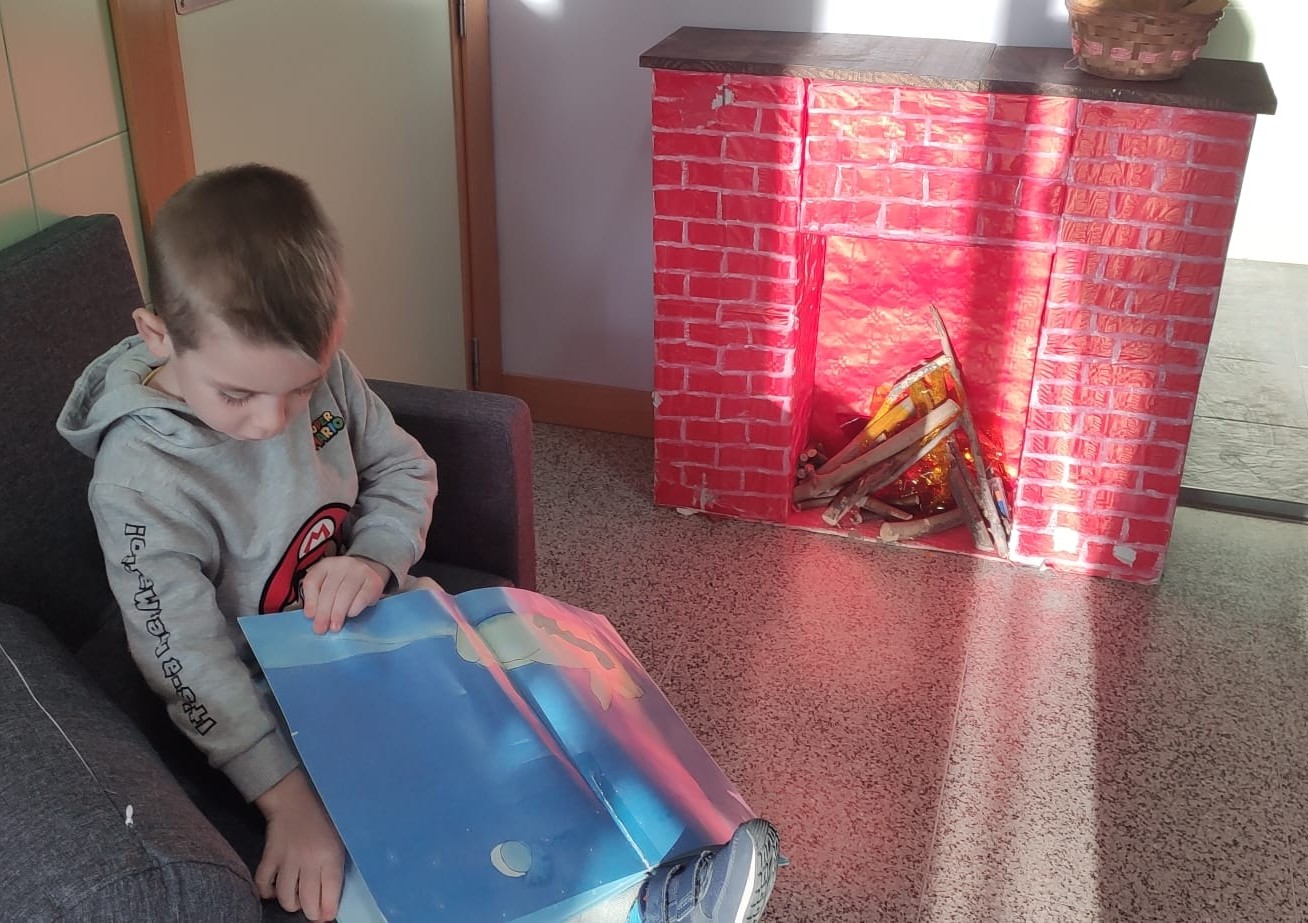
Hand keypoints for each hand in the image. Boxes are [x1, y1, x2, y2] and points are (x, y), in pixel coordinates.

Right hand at [254, 769, 344, 920]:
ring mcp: (287, 859)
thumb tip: (329, 902)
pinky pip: (263, 884)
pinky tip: (274, 890)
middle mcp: (309, 860)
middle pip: (307, 900)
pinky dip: (266, 893)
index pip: (329, 893)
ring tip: (296, 900)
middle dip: (311, 913)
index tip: (326, 916)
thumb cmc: (322, 821)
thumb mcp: (338, 842)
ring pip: (285, 897)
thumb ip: (335, 869)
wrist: (294, 800)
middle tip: (312, 911)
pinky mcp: (269, 857)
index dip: (327, 910)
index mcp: (330, 855)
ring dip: (291, 904)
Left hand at [301, 555, 388, 633]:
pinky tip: (350, 616)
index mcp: (326, 564)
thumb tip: (313, 616)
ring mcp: (360, 571)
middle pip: (329, 590)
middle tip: (321, 629)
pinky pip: (362, 597)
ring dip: (338, 613)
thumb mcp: (328, 584)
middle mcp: (342, 564)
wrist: (371, 571)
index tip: (310, 616)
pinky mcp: (374, 581)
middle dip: (324, 612)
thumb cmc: (344, 582)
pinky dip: (354, 609)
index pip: (313, 581)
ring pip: (345, 593)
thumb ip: (318, 598)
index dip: (310, 601)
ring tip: (334, 627)